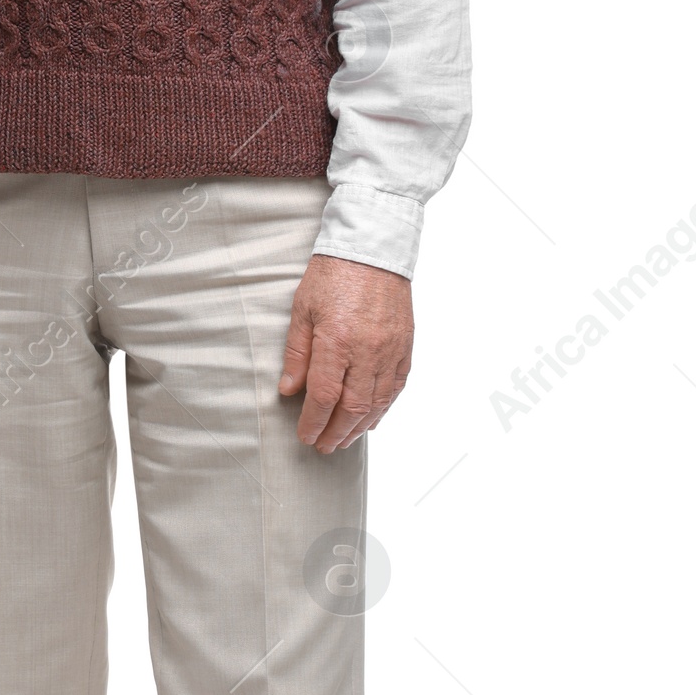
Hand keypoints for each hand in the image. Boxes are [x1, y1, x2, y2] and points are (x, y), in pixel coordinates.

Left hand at [278, 256, 412, 453]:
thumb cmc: (333, 274)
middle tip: (323, 447)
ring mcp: (391, 349)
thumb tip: (289, 391)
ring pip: (377, 402)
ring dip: (360, 427)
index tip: (305, 436)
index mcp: (337, 341)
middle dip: (336, 432)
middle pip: (353, 408)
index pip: (324, 396)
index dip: (313, 422)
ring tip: (344, 439)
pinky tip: (372, 419)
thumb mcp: (302, 310)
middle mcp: (368, 350)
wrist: (373, 247)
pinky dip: (383, 407)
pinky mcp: (405, 345)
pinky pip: (397, 386)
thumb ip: (297, 354)